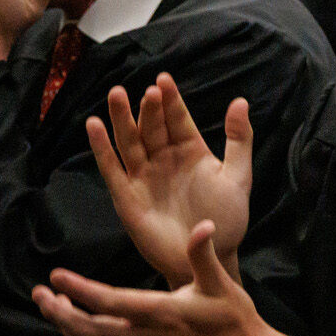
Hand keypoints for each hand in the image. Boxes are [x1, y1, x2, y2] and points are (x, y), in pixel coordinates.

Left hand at [33, 219, 288, 335]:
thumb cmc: (235, 319)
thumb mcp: (222, 283)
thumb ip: (204, 255)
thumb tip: (203, 225)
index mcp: (163, 313)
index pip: (110, 302)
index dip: (79, 290)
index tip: (55, 276)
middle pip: (88, 330)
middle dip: (58, 313)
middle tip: (41, 294)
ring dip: (67, 331)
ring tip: (55, 310)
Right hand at [85, 74, 252, 288]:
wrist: (208, 256)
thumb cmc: (227, 219)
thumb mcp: (238, 176)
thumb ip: (238, 140)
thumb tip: (240, 101)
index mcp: (191, 151)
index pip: (178, 119)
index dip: (171, 100)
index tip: (164, 79)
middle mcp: (164, 159)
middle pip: (152, 127)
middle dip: (148, 108)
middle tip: (147, 91)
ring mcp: (144, 176)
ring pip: (130, 141)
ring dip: (122, 119)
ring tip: (117, 94)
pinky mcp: (127, 196)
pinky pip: (112, 168)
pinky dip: (102, 148)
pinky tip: (94, 126)